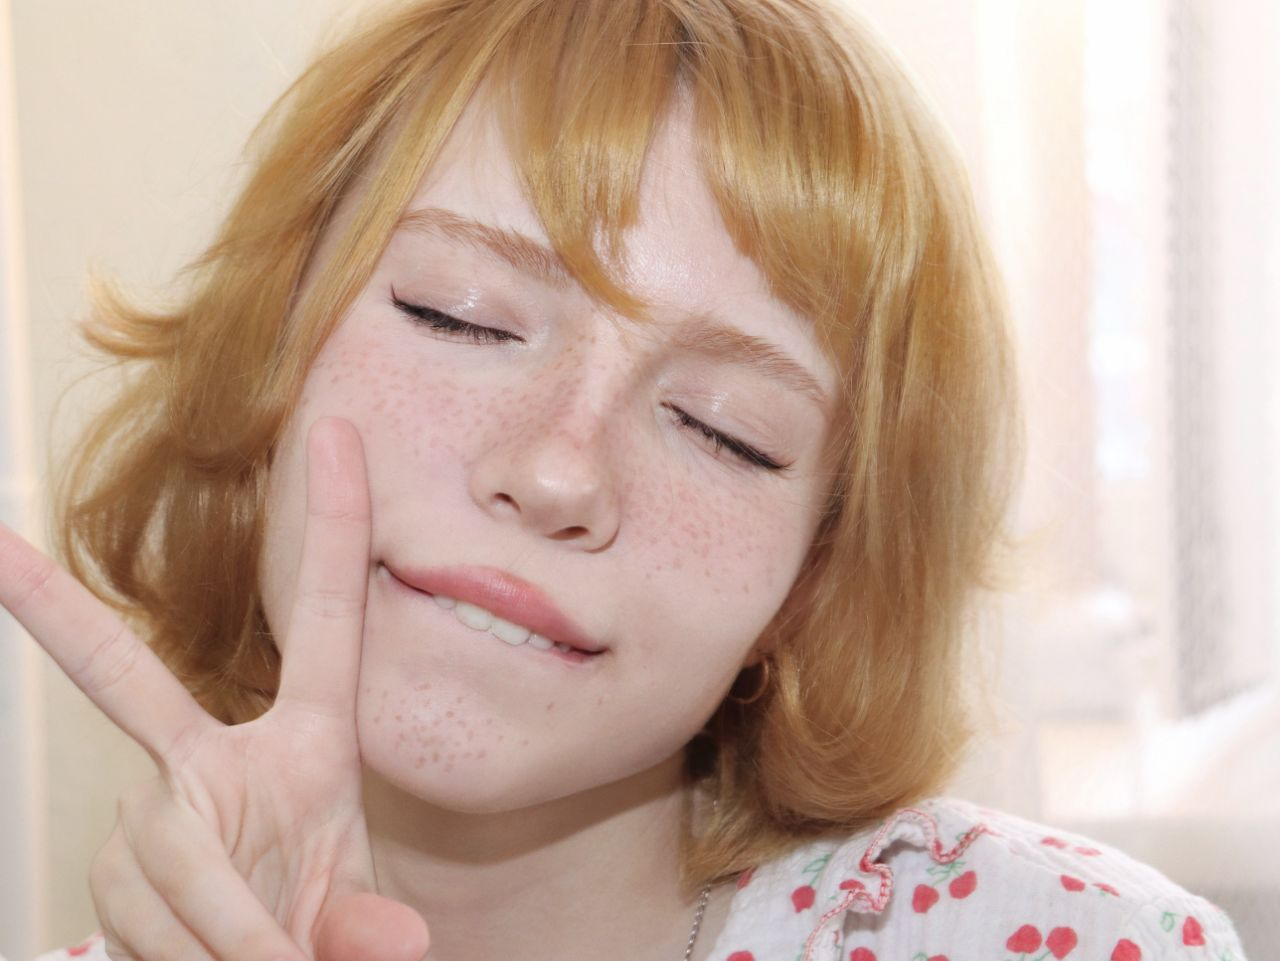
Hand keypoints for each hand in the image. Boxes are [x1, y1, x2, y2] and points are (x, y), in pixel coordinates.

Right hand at [0, 417, 429, 960]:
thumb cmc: (319, 927)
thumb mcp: (355, 916)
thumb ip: (366, 923)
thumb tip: (394, 947)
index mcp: (308, 742)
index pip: (327, 617)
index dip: (336, 521)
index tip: (340, 430)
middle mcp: (209, 760)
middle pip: (125, 681)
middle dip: (53, 610)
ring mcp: (149, 815)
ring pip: (168, 864)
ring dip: (227, 938)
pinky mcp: (107, 874)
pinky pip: (142, 920)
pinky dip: (183, 960)